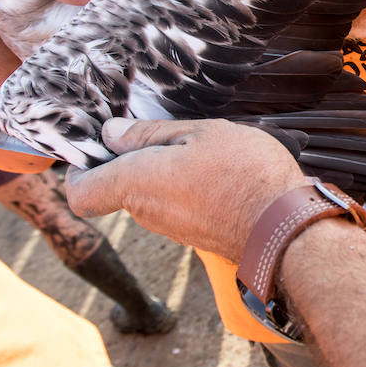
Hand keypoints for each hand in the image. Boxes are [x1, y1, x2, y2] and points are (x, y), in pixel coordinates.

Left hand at [65, 118, 306, 262]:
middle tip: (165, 131)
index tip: (103, 144)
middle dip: (132, 160)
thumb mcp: (200, 133)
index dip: (81, 169)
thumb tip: (110, 134)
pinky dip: (186, 188)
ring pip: (150, 195)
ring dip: (164, 172)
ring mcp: (171, 228)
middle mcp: (146, 212)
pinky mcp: (194, 234)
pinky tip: (218, 171)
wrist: (285, 226)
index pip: (80, 192)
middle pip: (118, 188)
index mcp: (136, 182)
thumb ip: (150, 134)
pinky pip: (176, 207)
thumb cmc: (244, 173)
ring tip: (201, 149)